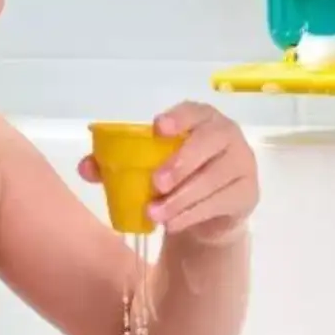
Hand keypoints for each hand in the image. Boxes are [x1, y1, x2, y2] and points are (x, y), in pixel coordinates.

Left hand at [79, 102, 257, 243]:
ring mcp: (242, 163)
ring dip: (182, 197)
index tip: (158, 128)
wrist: (210, 210)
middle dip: (181, 162)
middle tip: (156, 183)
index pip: (195, 110)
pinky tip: (173, 223)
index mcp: (201, 119)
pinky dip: (193, 214)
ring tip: (155, 214)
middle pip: (210, 141)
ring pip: (215, 177)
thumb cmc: (176, 177)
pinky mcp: (247, 192)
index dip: (179, 117)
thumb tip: (87, 167)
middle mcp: (226, 135)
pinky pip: (221, 202)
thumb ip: (115, 164)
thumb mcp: (146, 167)